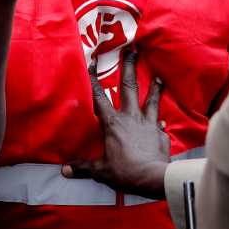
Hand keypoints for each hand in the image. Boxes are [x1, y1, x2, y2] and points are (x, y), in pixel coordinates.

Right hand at [63, 48, 169, 197]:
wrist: (153, 178)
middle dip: (129, 68)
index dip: (93, 81)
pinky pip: (160, 126)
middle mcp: (131, 118)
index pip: (99, 98)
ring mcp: (148, 124)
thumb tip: (64, 170)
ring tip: (159, 77)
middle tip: (133, 51)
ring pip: (152, 101)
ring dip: (155, 89)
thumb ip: (83, 167)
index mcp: (113, 124)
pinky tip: (164, 122)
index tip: (91, 63)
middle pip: (129, 88)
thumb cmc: (125, 172)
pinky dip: (161, 123)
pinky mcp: (161, 134)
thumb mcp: (100, 171)